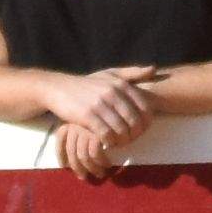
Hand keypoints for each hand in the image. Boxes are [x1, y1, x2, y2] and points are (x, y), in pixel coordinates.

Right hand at [44, 63, 159, 173]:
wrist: (57, 88)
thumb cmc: (87, 84)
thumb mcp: (110, 74)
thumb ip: (132, 73)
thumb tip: (154, 69)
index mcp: (121, 84)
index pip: (145, 107)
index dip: (146, 123)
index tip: (140, 130)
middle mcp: (113, 93)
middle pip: (134, 121)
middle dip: (135, 134)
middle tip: (130, 140)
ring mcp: (100, 105)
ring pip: (121, 130)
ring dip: (122, 140)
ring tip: (119, 143)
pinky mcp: (87, 116)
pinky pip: (106, 134)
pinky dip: (109, 142)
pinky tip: (106, 143)